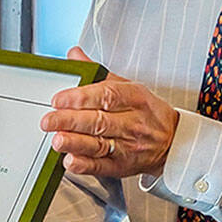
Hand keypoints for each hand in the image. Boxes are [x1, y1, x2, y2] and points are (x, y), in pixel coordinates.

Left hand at [40, 47, 178, 177]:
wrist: (173, 141)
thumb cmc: (146, 111)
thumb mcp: (127, 86)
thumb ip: (98, 73)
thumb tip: (74, 55)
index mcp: (135, 98)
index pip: (107, 95)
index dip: (81, 97)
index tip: (59, 99)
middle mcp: (133, 123)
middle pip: (100, 121)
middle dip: (70, 121)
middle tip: (49, 120)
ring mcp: (128, 146)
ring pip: (100, 145)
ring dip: (76, 143)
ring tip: (57, 140)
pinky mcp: (122, 166)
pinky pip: (102, 166)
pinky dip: (85, 165)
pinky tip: (70, 160)